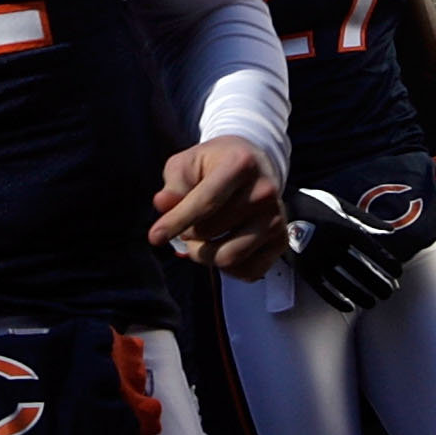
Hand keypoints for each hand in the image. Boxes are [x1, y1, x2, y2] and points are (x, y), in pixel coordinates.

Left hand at [150, 135, 286, 280]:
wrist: (254, 163)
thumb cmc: (214, 163)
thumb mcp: (188, 163)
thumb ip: (174, 184)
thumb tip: (162, 204)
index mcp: (241, 164)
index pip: (206, 202)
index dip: (176, 221)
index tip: (154, 237)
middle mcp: (265, 191)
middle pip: (211, 231)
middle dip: (187, 234)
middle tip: (184, 226)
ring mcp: (276, 218)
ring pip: (229, 257)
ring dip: (203, 255)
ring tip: (198, 240)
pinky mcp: (281, 240)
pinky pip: (248, 271)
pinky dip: (227, 269)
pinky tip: (220, 248)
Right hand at [286, 188, 402, 312]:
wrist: (278, 206)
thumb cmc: (314, 204)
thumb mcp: (340, 205)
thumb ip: (366, 218)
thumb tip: (391, 230)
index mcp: (342, 227)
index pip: (371, 249)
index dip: (387, 263)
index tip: (398, 273)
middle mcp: (330, 244)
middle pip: (361, 269)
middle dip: (378, 284)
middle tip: (390, 293)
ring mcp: (316, 258)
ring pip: (344, 283)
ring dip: (361, 296)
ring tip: (373, 303)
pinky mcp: (303, 268)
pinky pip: (323, 290)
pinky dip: (336, 300)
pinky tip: (349, 307)